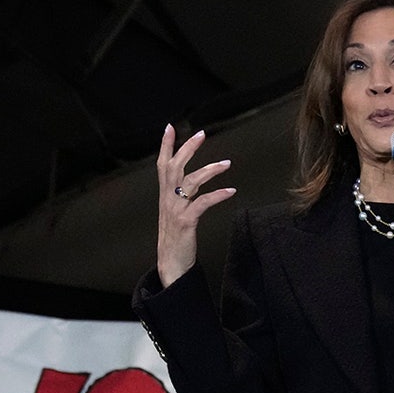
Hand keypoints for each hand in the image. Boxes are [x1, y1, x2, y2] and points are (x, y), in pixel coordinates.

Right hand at [156, 124, 236, 286]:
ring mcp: (175, 210)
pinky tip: (231, 191)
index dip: (165, 146)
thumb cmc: (176, 240)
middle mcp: (167, 200)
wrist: (171, 265)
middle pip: (174, 167)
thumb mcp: (174, 214)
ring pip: (189, 182)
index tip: (169, 127)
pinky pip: (202, 203)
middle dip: (187, 148)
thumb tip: (189, 183)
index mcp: (165, 196)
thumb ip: (179, 197)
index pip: (162, 165)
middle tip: (201, 134)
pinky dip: (217, 195)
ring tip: (226, 164)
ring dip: (209, 170)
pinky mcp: (185, 222)